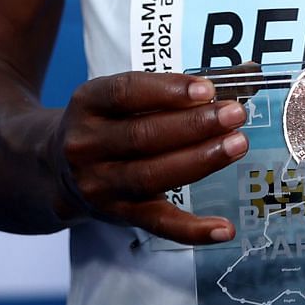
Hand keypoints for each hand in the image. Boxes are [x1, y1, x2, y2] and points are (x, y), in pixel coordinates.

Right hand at [47, 71, 250, 243]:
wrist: (58, 168)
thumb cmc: (108, 122)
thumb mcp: (121, 97)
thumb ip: (174, 87)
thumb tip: (246, 75)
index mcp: (88, 103)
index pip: (125, 93)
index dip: (168, 90)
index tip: (206, 89)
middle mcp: (87, 145)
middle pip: (143, 136)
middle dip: (194, 125)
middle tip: (234, 114)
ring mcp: (101, 184)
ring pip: (151, 176)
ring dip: (199, 160)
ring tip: (237, 144)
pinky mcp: (119, 215)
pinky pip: (158, 224)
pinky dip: (192, 229)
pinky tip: (223, 228)